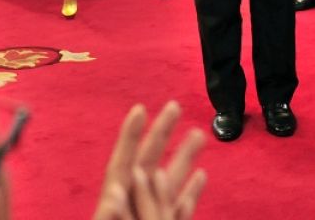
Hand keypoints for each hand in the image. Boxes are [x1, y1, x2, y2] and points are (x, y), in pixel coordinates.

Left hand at [91, 101, 206, 219]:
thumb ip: (113, 215)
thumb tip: (113, 193)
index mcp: (116, 204)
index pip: (123, 164)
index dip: (129, 136)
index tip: (139, 109)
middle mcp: (133, 205)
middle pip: (148, 164)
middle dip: (161, 133)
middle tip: (174, 106)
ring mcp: (150, 216)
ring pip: (168, 183)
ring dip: (184, 157)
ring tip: (199, 133)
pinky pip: (178, 209)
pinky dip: (190, 192)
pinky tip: (202, 174)